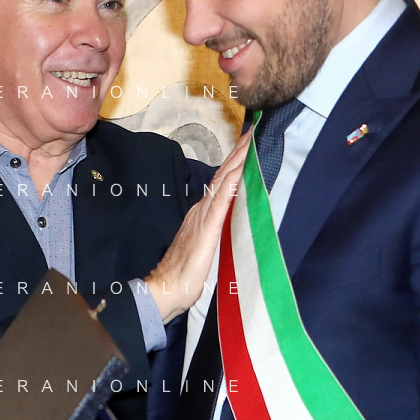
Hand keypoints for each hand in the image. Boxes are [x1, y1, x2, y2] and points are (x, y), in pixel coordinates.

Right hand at [146, 132, 251, 322]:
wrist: (166, 287)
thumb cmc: (185, 272)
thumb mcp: (205, 245)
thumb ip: (215, 229)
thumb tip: (230, 219)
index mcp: (204, 214)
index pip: (223, 183)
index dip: (235, 163)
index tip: (248, 144)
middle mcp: (203, 210)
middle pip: (224, 176)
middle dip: (239, 154)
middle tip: (253, 132)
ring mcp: (204, 217)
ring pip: (223, 183)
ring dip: (237, 162)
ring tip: (250, 143)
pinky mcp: (207, 229)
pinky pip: (221, 202)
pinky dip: (230, 184)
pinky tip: (239, 172)